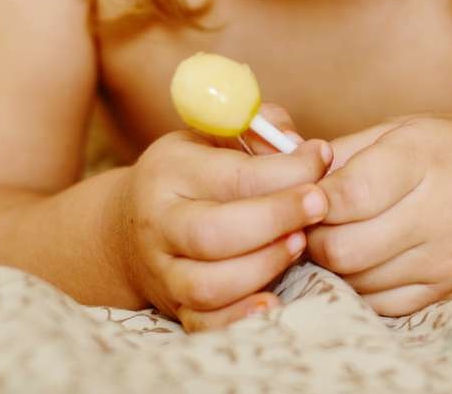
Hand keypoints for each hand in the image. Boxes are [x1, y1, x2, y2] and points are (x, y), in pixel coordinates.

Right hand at [110, 104, 333, 331]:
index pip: (234, 176)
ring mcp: (164, 271)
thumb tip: (299, 144)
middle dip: (277, 218)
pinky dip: (240, 317)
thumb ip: (260, 128)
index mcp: (170, 171)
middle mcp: (160, 223)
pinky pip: (205, 323)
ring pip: (210, 284)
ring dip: (265, 266)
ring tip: (300, 242)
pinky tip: (273, 299)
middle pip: (215, 232)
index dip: (288, 170)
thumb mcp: (216, 135)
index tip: (322, 158)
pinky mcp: (175, 307)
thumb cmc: (192, 171)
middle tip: (319, 204)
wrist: (129, 226)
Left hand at [305, 113, 451, 316]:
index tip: (299, 194)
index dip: (311, 199)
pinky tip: (358, 263)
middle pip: (344, 248)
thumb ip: (350, 151)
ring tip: (329, 239)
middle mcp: (437, 211)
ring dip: (330, 265)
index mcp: (425, 157)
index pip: (351, 193)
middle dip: (310, 238)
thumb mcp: (411, 129)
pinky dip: (357, 288)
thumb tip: (288, 170)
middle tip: (303, 222)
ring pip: (357, 281)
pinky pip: (381, 304)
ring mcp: (444, 258)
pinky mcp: (446, 291)